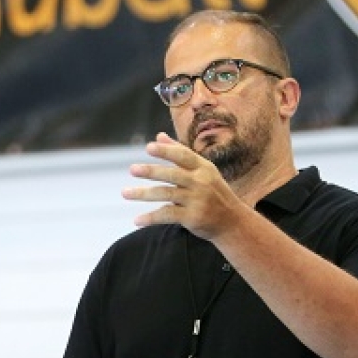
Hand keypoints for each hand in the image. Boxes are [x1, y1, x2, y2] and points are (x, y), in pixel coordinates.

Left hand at [122, 133, 243, 239]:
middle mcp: (200, 182)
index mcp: (202, 167)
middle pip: (172, 174)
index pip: (183, 156)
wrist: (232, 221)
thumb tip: (159, 136)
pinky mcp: (192, 217)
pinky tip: (137, 220)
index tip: (149, 147)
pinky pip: (167, 215)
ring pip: (165, 194)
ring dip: (143, 194)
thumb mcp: (202, 170)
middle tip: (132, 169)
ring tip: (125, 193)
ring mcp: (197, 200)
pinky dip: (151, 218)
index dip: (166, 151)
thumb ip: (180, 152)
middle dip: (151, 171)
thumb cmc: (213, 191)